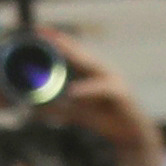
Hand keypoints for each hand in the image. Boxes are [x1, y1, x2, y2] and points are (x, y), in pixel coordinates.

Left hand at [43, 32, 165, 165]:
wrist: (131, 136)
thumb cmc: (105, 119)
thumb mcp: (76, 112)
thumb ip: (58, 108)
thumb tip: (34, 107)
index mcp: (92, 72)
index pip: (72, 52)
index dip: (56, 40)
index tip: (39, 29)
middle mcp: (103, 71)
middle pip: (80, 52)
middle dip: (62, 40)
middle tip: (43, 32)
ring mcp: (113, 80)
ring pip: (92, 64)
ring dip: (74, 55)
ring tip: (57, 46)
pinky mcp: (121, 94)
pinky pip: (102, 89)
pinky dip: (88, 89)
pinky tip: (73, 92)